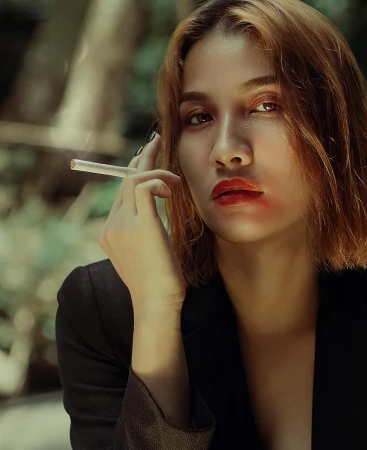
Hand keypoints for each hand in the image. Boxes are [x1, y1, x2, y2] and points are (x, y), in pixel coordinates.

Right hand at [96, 129, 186, 312]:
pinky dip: (159, 180)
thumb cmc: (161, 287)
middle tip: (158, 143)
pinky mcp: (139, 224)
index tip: (151, 160)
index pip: (120, 193)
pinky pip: (143, 186)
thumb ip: (150, 235)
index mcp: (110, 233)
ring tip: (175, 177)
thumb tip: (163, 216)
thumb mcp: (152, 256)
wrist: (157, 306)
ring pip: (133, 179)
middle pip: (123, 180)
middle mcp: (110, 226)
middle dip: (142, 159)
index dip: (136, 173)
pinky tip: (173, 189)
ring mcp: (121, 225)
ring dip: (155, 170)